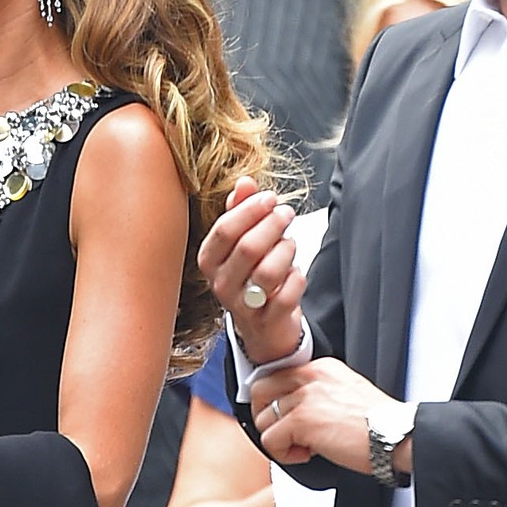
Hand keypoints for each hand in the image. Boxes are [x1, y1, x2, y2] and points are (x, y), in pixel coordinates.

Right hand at [197, 176, 302, 362]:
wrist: (263, 324)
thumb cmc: (252, 274)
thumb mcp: (241, 240)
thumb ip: (241, 210)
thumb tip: (245, 182)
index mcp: (209, 260)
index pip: (225, 229)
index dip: (251, 209)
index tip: (270, 198)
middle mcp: (221, 284)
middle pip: (248, 247)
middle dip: (273, 225)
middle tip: (286, 214)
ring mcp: (242, 305)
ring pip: (268, 271)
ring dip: (286, 251)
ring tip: (289, 244)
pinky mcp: (267, 321)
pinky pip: (287, 294)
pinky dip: (297, 278)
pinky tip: (294, 272)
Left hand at [254, 358, 402, 474]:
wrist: (396, 436)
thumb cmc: (378, 424)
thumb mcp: (345, 392)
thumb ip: (317, 393)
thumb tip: (291, 411)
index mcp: (320, 368)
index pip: (275, 376)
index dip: (274, 403)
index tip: (286, 420)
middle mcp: (310, 377)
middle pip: (260, 391)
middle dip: (266, 418)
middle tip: (286, 434)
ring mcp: (305, 397)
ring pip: (263, 420)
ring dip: (280, 440)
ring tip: (306, 447)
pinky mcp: (302, 421)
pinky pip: (270, 441)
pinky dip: (285, 454)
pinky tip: (308, 454)